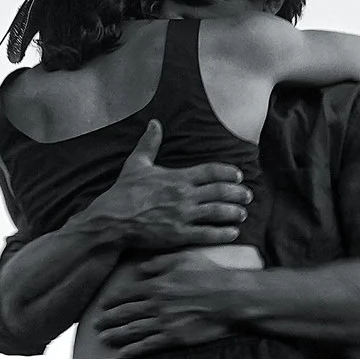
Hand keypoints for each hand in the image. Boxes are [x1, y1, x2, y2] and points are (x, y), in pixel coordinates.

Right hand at [84, 121, 251, 252]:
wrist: (112, 219)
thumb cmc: (123, 192)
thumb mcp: (136, 164)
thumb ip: (149, 143)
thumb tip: (154, 123)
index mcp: (178, 177)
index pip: (211, 171)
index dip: (228, 173)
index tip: (238, 176)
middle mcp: (184, 195)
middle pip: (220, 192)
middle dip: (238, 193)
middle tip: (248, 195)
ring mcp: (183, 216)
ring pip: (218, 212)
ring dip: (234, 212)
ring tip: (244, 213)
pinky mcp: (179, 235)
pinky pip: (207, 234)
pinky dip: (223, 233)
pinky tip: (233, 233)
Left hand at [91, 254, 245, 357]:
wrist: (229, 298)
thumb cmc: (209, 275)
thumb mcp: (183, 259)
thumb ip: (160, 263)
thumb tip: (141, 268)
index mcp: (156, 285)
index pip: (128, 293)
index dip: (113, 300)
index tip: (102, 305)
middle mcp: (155, 305)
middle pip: (125, 313)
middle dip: (108, 319)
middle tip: (95, 324)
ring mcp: (163, 322)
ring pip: (133, 330)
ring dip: (116, 335)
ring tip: (103, 338)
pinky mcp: (174, 338)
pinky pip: (149, 345)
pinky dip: (134, 349)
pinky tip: (123, 353)